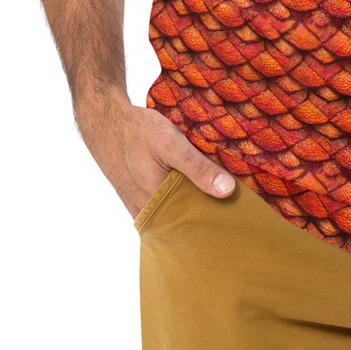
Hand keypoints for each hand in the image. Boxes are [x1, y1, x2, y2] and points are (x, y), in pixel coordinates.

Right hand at [74, 95, 236, 219]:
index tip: (245, 220)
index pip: (195, 227)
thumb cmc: (137, 131)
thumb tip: (228, 191)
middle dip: (212, 218)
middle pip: (188, 224)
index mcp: (158, 205)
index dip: (220, 224)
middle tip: (242, 212)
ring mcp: (144, 208)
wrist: (105, 122)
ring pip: (178, 216)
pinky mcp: (142, 200)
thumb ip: (197, 167)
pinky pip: (168, 207)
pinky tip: (201, 190)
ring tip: (227, 200)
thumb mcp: (170, 143)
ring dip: (198, 208)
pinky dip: (185, 200)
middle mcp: (150, 213)